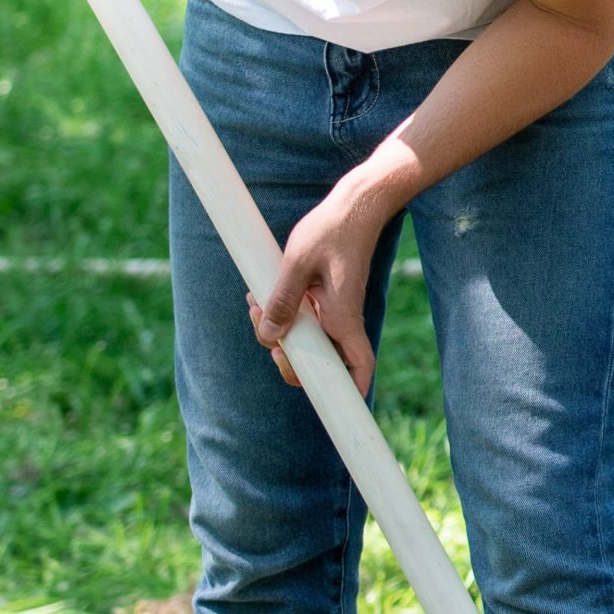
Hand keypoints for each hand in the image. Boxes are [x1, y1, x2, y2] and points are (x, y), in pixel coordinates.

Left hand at [251, 157, 412, 395]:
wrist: (356, 204)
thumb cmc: (332, 230)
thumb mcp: (297, 263)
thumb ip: (281, 301)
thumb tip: (268, 336)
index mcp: (344, 317)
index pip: (359, 368)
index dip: (350, 393)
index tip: (334, 408)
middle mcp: (343, 319)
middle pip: (325, 364)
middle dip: (292, 362)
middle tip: (268, 341)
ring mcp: (334, 310)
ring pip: (310, 341)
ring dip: (281, 335)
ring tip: (254, 307)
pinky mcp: (326, 298)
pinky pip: (305, 321)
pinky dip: (284, 316)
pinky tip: (261, 298)